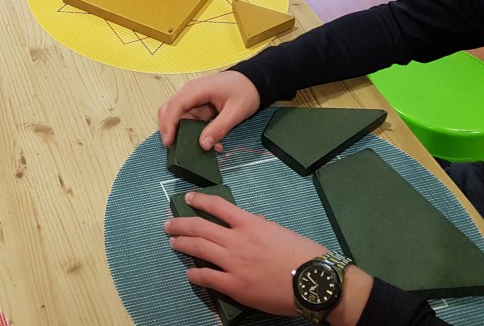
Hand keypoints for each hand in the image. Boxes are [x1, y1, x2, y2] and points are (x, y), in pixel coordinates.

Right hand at [157, 71, 259, 151]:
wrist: (255, 79)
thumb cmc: (245, 91)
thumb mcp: (235, 112)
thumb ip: (218, 129)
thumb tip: (203, 145)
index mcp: (197, 89)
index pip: (175, 105)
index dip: (168, 124)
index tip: (168, 142)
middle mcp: (191, 92)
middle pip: (170, 110)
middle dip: (170, 129)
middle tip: (176, 148)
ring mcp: (194, 99)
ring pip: (180, 118)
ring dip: (187, 133)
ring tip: (203, 147)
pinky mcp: (199, 105)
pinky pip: (192, 120)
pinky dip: (197, 132)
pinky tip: (211, 141)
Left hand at [165, 194, 326, 316]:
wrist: (314, 282)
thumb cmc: (304, 254)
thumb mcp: (280, 231)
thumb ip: (260, 227)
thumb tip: (252, 223)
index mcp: (250, 223)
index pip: (217, 206)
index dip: (199, 200)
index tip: (188, 199)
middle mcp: (237, 240)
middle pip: (199, 227)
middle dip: (180, 223)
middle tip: (169, 223)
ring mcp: (233, 263)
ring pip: (198, 249)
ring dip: (182, 243)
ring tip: (172, 242)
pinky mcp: (235, 286)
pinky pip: (206, 277)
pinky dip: (194, 274)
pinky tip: (190, 273)